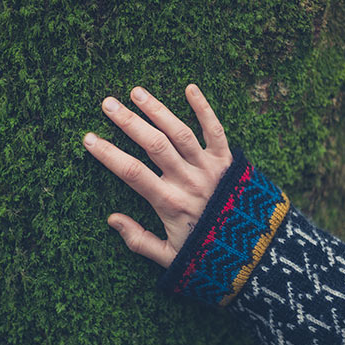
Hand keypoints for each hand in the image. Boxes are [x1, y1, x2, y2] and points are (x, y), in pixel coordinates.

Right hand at [83, 84, 232, 267]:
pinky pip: (216, 130)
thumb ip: (139, 240)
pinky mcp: (228, 161)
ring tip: (136, 93)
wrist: (256, 252)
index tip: (89, 139)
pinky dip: (204, 108)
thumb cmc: (209, 254)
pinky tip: (190, 87)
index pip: (131, 172)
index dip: (108, 154)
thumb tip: (111, 219)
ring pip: (179, 132)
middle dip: (128, 122)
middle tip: (107, 104)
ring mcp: (209, 168)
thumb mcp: (171, 257)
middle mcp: (187, 180)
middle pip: (153, 144)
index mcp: (169, 203)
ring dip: (157, 110)